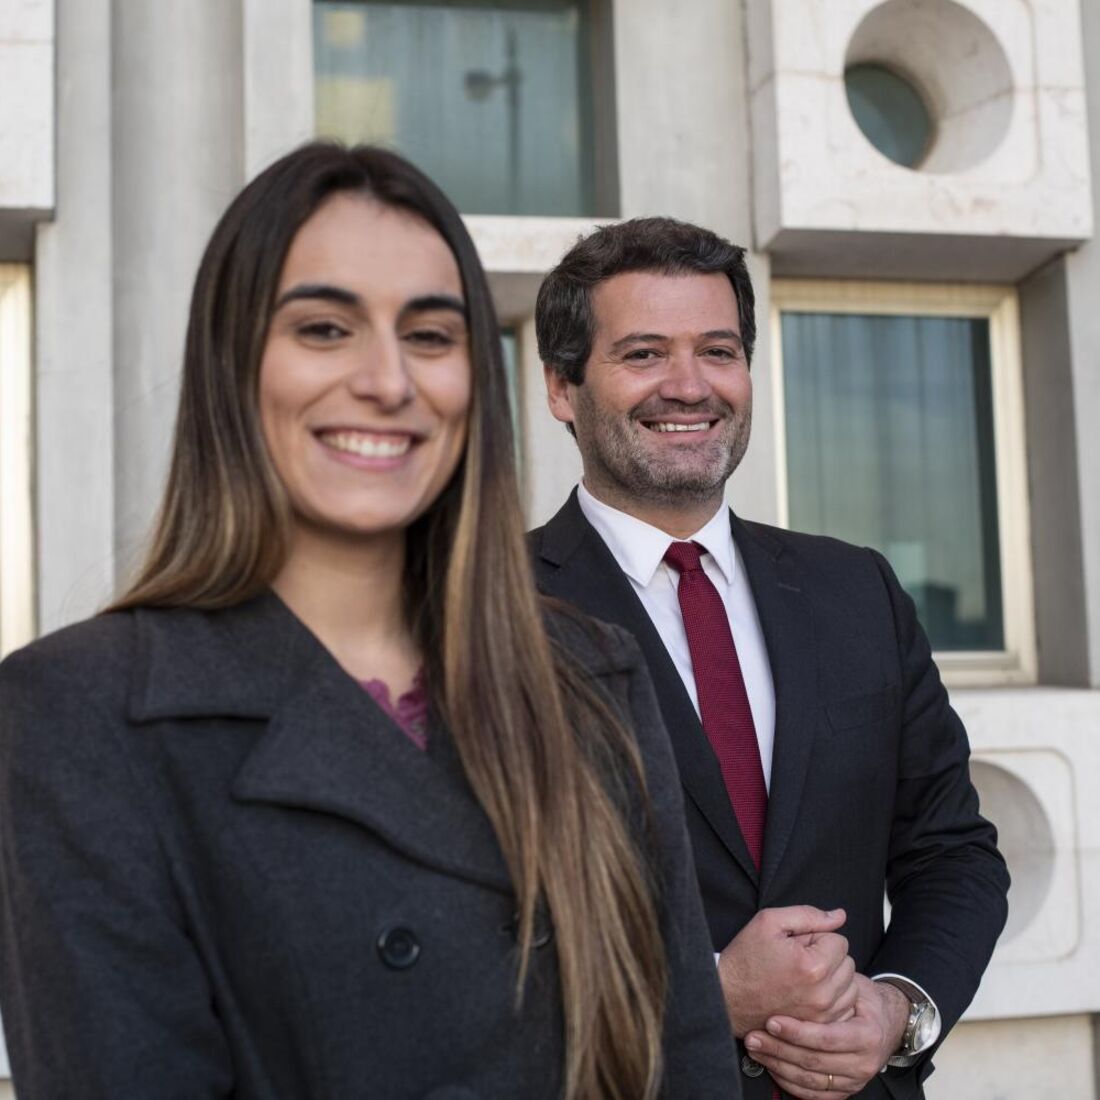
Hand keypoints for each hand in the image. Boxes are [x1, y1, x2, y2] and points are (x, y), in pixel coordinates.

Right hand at [716, 906, 856, 1036]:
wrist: (727, 997)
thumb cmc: (746, 957)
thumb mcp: (769, 922)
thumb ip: (808, 915)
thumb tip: (840, 915)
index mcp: (813, 966)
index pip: (839, 940)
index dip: (817, 937)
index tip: (796, 945)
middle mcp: (823, 994)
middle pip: (848, 963)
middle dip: (827, 956)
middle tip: (798, 959)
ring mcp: (822, 1015)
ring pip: (850, 987)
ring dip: (834, 978)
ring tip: (805, 976)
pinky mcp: (819, 1028)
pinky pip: (845, 1008)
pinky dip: (834, 998)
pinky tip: (812, 993)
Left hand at [742, 974, 909, 1097]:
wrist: (886, 1023)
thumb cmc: (863, 999)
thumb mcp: (853, 986)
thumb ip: (831, 985)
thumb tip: (798, 972)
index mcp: (867, 1036)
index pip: (827, 1038)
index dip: (797, 1032)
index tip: (772, 1021)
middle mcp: (863, 1064)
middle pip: (814, 1062)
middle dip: (779, 1049)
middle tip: (754, 1036)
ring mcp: (854, 1081)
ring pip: (809, 1080)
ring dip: (778, 1065)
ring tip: (756, 1049)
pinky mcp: (844, 1091)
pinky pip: (812, 1094)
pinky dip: (788, 1081)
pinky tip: (770, 1066)